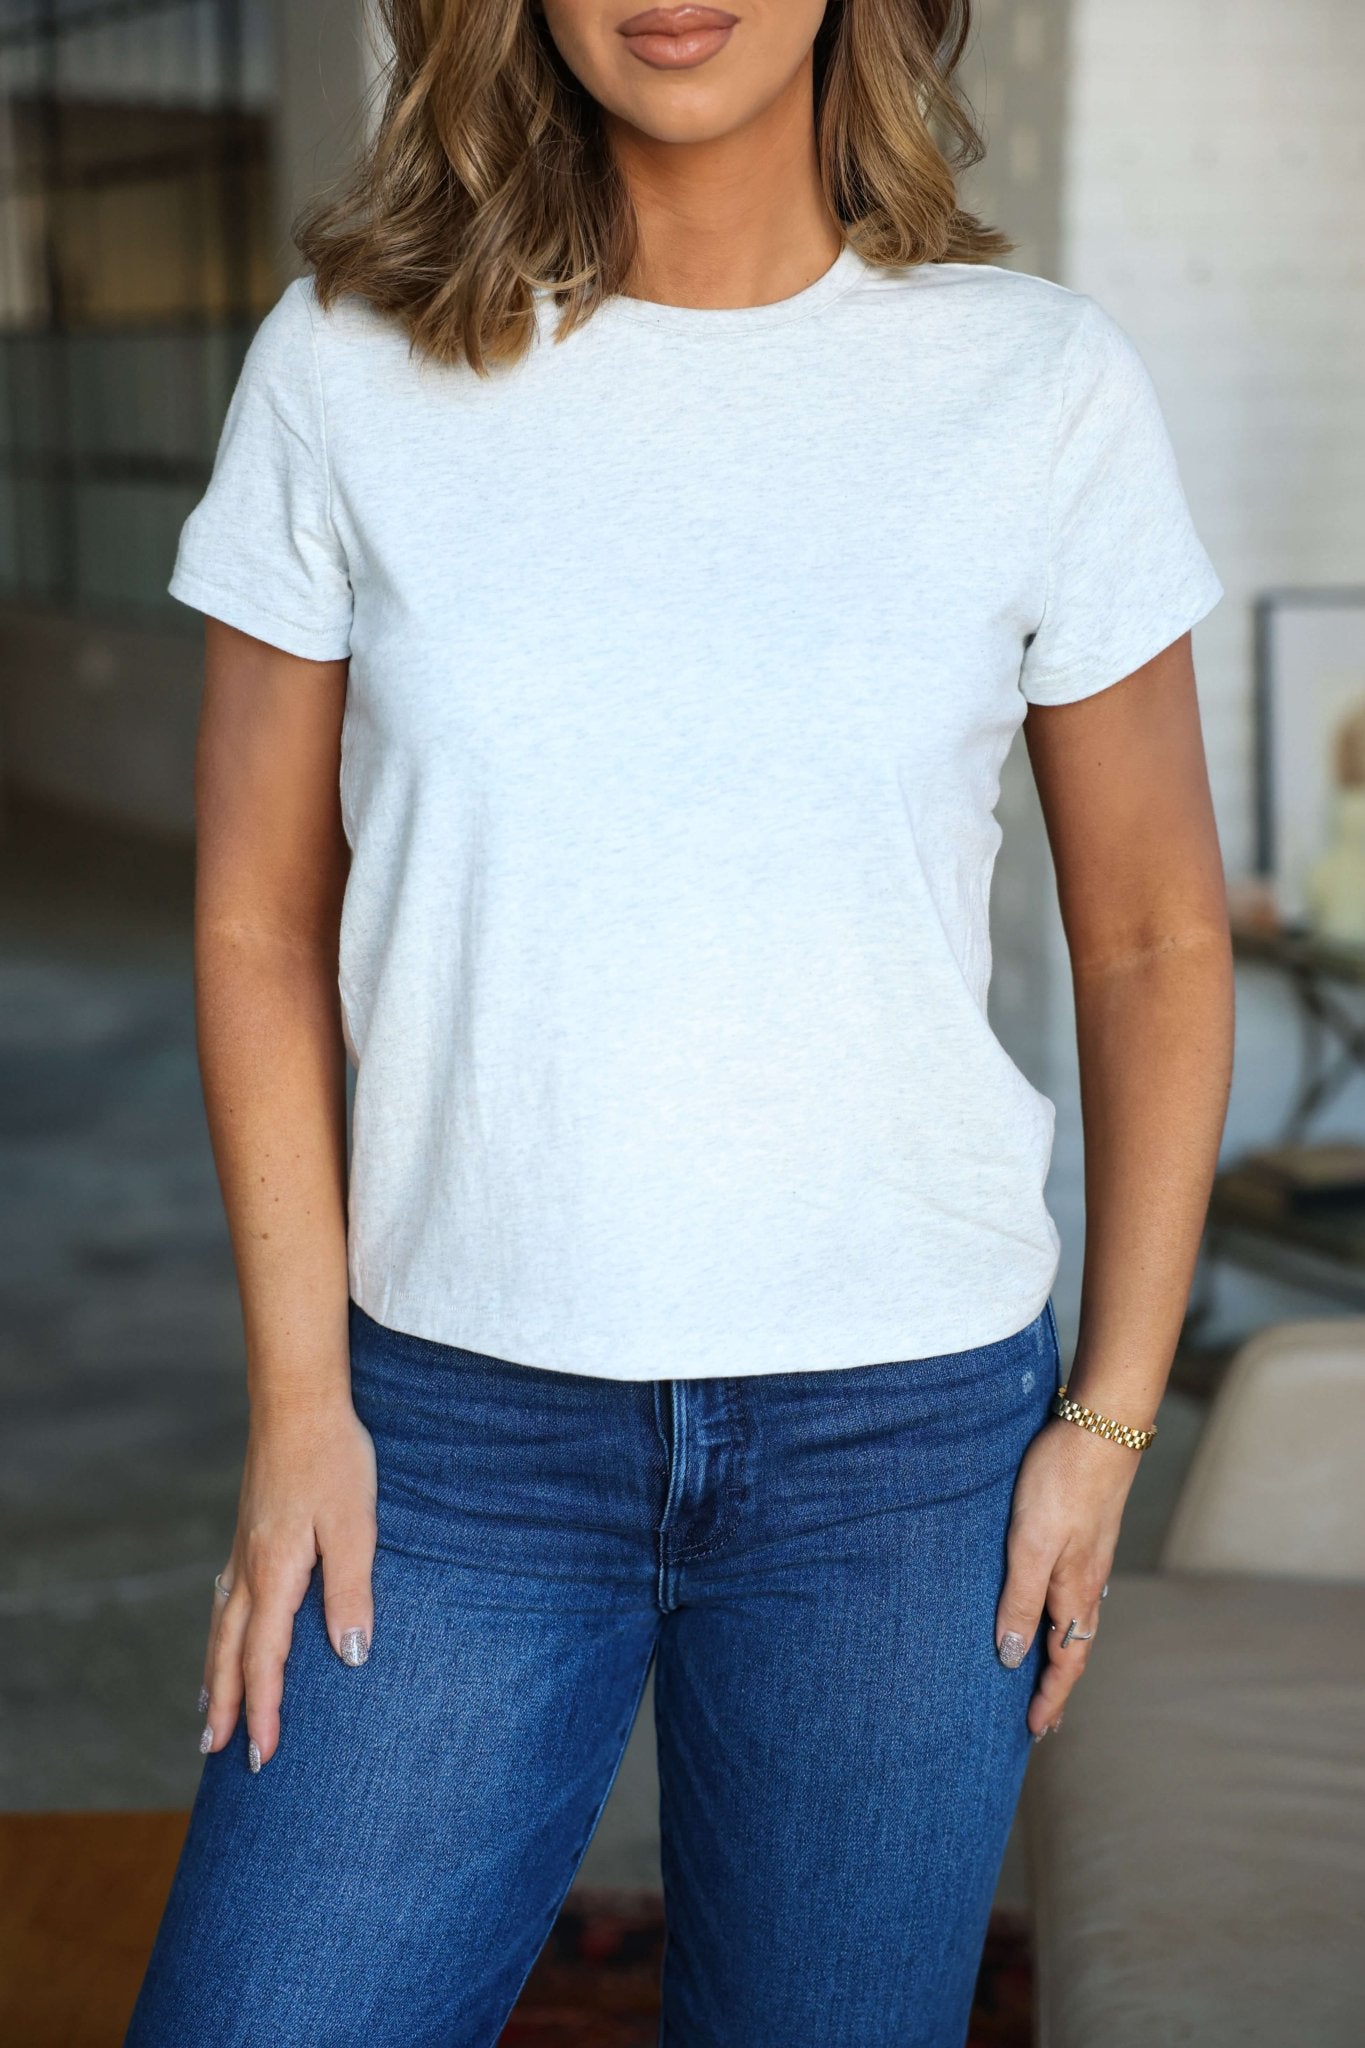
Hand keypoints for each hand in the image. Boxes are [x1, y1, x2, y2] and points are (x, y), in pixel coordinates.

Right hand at [199, 1398, 377, 1769]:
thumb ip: (351, 1590)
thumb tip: (351, 1656)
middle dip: (226, 1705)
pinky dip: (218, 1633)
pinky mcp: (248, 1531)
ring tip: (206, 1712)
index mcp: (274, 1573)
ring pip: (220, 1627)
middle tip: (216, 1754)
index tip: (262, 1755)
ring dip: (214, 1674)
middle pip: (228, 1652)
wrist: (298, 1400)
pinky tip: (222, 1633)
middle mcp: (248, 1568)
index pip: (264, 1659)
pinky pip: (224, 1598)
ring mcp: (243, 1548)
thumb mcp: (355, 1525)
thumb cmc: (334, 1457)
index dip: (264, 1709)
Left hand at [994, 1414, 1140, 1738]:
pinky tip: (1050, 1610)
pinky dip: (1061, 1619)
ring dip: (1060, 1655)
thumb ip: (1020, 1600)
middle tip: (1042, 1721)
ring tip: (1044, 1676)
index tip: (1035, 1731)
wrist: (1101, 1428)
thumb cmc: (1061, 1483)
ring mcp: (1089, 1560)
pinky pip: (1074, 1595)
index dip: (1050, 1698)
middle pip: (1073, 1649)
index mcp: (1074, 1593)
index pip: (1064, 1663)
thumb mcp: (1030, 1544)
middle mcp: (1087, 1584)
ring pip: (1075, 1622)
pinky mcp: (1085, 1536)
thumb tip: (1012, 1658)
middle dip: (1057, 1687)